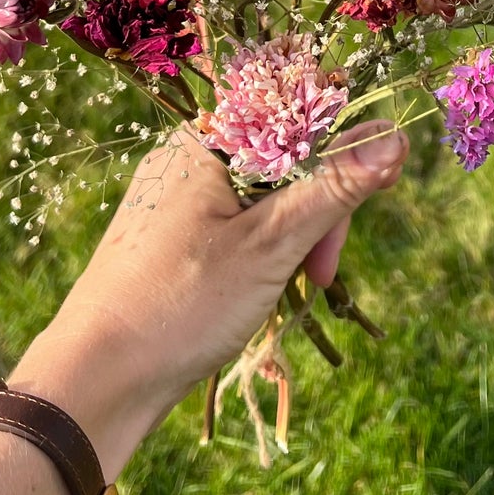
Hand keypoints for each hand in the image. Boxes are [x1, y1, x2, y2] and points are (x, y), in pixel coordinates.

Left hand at [9, 122, 409, 477]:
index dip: (345, 152)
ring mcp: (176, 194)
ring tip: (293, 288)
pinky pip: (237, 221)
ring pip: (264, 195)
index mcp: (208, 138)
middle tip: (323, 273)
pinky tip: (262, 289)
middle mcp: (189, 154)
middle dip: (318, 209)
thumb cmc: (183, 303)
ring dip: (293, 236)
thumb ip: (335, 187)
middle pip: (285, 157)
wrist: (97, 377)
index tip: (375, 194)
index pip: (300, 116)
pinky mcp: (172, 232)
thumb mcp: (273, 244)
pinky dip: (263, 250)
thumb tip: (396, 137)